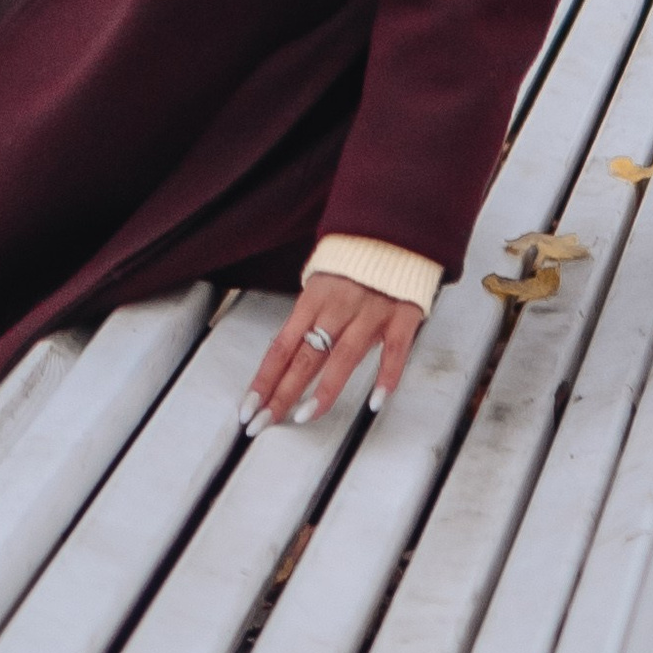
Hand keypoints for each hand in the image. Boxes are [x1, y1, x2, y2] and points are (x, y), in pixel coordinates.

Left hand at [242, 272, 423, 434]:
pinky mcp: (402, 316)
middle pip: (305, 356)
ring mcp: (372, 312)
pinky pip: (395, 351)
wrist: (396, 229)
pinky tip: (375, 402)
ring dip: (324, 390)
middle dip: (282, 393)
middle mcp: (339, 306)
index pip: (282, 345)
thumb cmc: (355, 261)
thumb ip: (308, 316)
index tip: (249, 407)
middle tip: (263, 423)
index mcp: (314, 297)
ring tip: (304, 417)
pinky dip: (386, 377)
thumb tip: (286, 353)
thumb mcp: (322, 280)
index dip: (265, 378)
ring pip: (344, 356)